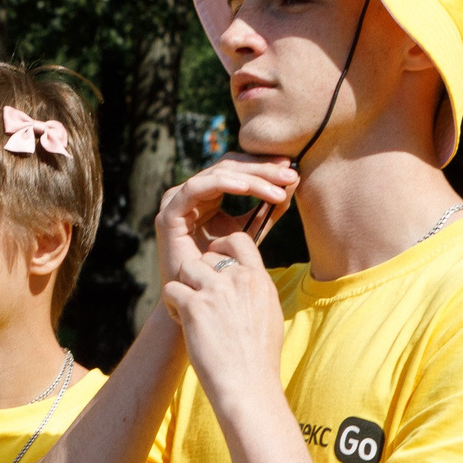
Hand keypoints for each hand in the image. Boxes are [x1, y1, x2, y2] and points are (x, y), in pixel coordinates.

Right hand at [153, 154, 297, 291]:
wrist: (202, 298)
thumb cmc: (225, 267)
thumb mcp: (253, 230)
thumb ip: (270, 207)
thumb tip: (294, 180)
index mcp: (207, 194)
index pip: (236, 168)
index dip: (262, 164)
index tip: (291, 168)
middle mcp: (190, 194)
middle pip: (227, 166)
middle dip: (261, 169)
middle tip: (290, 174)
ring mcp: (176, 202)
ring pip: (216, 175)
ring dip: (250, 178)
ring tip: (278, 189)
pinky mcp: (168, 213)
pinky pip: (196, 188)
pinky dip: (222, 183)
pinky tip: (246, 187)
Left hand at [161, 224, 285, 416]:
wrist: (248, 384)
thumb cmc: (258, 358)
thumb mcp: (268, 314)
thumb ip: (254, 291)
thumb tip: (244, 279)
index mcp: (259, 279)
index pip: (239, 240)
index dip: (221, 245)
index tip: (213, 262)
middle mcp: (238, 280)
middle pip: (206, 256)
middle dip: (198, 275)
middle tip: (199, 302)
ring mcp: (216, 291)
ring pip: (186, 267)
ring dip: (183, 286)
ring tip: (188, 311)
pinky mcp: (194, 306)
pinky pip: (171, 289)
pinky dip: (170, 305)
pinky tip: (180, 321)